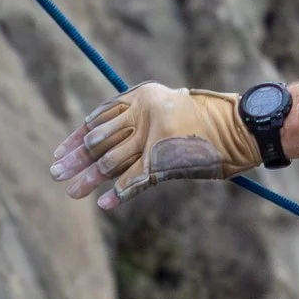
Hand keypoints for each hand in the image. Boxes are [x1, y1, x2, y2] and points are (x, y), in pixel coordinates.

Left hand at [51, 83, 260, 209]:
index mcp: (141, 95)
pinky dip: (118, 193)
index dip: (77, 137)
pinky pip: (134, 180)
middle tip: (56, 172)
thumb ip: (143, 118)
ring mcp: (153, 137)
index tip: (60, 151)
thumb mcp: (170, 107)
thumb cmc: (210, 118)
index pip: (98, 117)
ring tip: (72, 191)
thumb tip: (113, 138)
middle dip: (76, 158)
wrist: (242, 126)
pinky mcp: (165, 160)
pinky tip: (103, 203)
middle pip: (99, 139)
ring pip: (111, 161)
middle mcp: (143, 113)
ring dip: (89, 178)